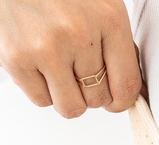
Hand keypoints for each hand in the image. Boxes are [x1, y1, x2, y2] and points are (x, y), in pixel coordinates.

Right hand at [0, 0, 143, 117]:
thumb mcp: (98, 4)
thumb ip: (115, 42)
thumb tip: (127, 87)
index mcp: (108, 19)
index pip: (127, 85)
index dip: (122, 100)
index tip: (116, 100)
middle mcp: (79, 33)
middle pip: (98, 99)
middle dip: (90, 91)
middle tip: (78, 71)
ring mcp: (46, 47)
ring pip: (71, 106)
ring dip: (67, 95)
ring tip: (59, 69)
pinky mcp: (16, 58)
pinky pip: (42, 100)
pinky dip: (42, 89)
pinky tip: (39, 65)